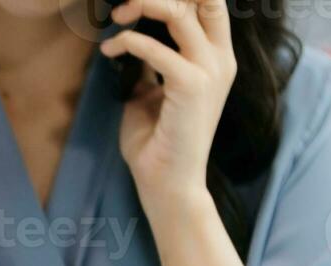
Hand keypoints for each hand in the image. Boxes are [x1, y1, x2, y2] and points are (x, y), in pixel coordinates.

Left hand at [100, 0, 236, 214]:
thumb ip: (151, 60)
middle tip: (126, 5)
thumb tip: (132, 34)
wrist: (167, 183)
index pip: (208, 3)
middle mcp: (220, 59)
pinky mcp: (192, 87)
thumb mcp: (152, 89)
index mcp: (216, 57)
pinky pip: (156, 49)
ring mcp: (210, 72)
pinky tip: (110, 51)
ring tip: (116, 18)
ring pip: (180, 12)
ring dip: (142, 5)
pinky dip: (128, 42)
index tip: (140, 3)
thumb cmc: (157, 141)